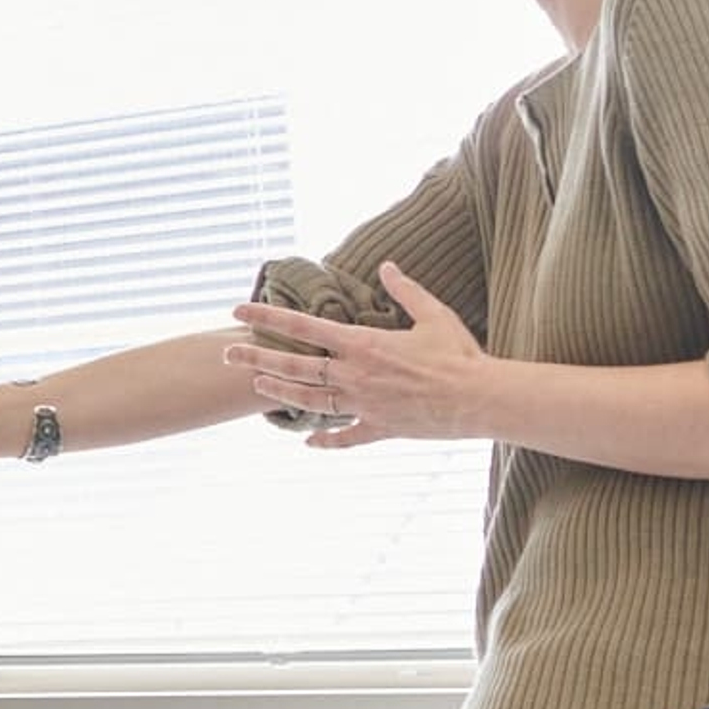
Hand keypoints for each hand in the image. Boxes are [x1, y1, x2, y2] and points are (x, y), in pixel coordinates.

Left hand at [225, 260, 492, 448]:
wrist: (482, 399)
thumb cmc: (459, 354)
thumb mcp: (433, 313)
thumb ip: (404, 290)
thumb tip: (387, 265)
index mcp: (363, 344)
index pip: (304, 327)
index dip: (268, 318)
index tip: (239, 312)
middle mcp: (355, 375)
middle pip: (294, 367)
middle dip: (257, 359)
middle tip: (227, 355)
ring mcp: (365, 404)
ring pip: (310, 401)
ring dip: (281, 394)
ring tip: (257, 387)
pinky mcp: (380, 428)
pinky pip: (347, 438)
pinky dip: (327, 440)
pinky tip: (309, 444)